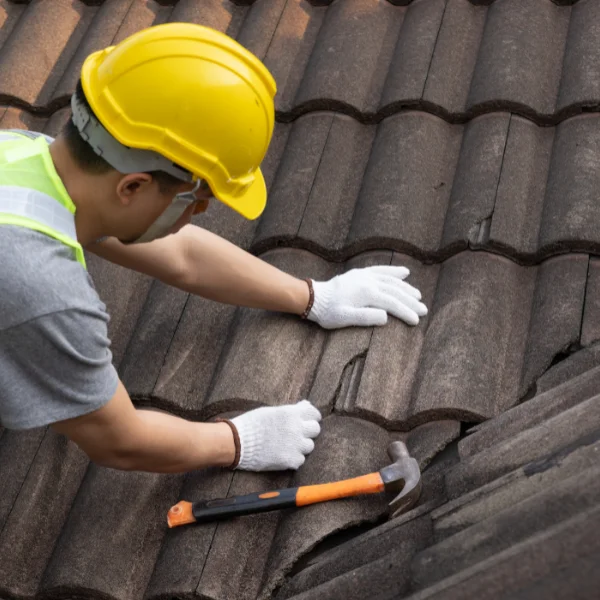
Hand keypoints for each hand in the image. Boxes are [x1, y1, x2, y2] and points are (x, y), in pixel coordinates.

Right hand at [230, 400, 321, 470]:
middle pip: (315, 429)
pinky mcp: (290, 460)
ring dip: (301, 445)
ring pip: (309, 446)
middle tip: (299, 433)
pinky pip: (300, 460)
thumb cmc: (252, 424)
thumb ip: (290, 410)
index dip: (312, 417)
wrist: (237, 442)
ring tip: (289, 445)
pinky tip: (283, 455)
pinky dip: (294, 458)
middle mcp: (297, 428)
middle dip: (308, 431)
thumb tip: (305, 406)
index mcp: (291, 413)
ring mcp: (295, 445)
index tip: (308, 420)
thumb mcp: (272, 411)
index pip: (314, 414)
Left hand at [308, 265, 426, 328]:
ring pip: (391, 280)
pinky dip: (393, 271)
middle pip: (395, 291)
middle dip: (410, 301)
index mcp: (367, 293)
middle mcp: (369, 281)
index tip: (417, 320)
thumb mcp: (345, 319)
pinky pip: (381, 270)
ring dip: (406, 287)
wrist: (314, 298)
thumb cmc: (328, 312)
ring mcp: (365, 276)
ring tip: (418, 295)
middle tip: (424, 310)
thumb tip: (386, 316)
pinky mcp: (361, 273)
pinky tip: (404, 272)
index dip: (406, 312)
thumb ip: (366, 317)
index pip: (392, 303)